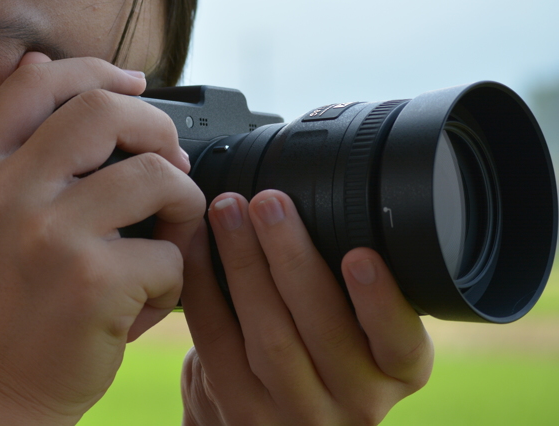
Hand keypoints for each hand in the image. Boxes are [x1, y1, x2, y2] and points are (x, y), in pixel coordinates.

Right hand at [0, 55, 204, 424]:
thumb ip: (8, 144)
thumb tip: (42, 62)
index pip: (36, 81)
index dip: (95, 70)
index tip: (134, 83)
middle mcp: (0, 193)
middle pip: (103, 109)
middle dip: (155, 125)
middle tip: (168, 157)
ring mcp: (45, 235)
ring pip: (156, 172)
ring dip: (183, 199)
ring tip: (172, 229)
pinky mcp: (93, 281)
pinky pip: (170, 248)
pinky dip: (176, 272)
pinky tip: (150, 295)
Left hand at [180, 190, 433, 425]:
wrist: (269, 420)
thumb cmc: (317, 357)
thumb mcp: (356, 331)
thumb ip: (349, 288)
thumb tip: (307, 194)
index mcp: (395, 371)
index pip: (401, 344)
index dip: (382, 302)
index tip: (361, 256)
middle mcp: (357, 402)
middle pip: (324, 330)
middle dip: (291, 257)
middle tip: (269, 202)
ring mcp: (298, 414)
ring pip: (270, 337)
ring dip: (244, 264)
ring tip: (227, 211)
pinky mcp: (243, 411)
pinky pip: (218, 341)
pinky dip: (204, 286)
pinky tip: (196, 246)